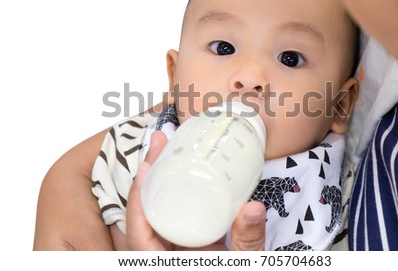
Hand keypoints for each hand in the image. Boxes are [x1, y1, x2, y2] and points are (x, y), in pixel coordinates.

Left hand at [126, 130, 265, 249]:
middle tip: (161, 143)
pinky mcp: (186, 243)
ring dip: (161, 179)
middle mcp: (163, 254)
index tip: (146, 163)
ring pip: (158, 212)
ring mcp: (174, 248)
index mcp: (164, 261)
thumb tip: (253, 208)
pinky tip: (183, 174)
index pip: (140, 227)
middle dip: (150, 174)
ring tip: (168, 150)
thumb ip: (247, 242)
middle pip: (146, 211)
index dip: (139, 194)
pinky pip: (174, 215)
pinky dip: (175, 193)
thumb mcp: (239, 265)